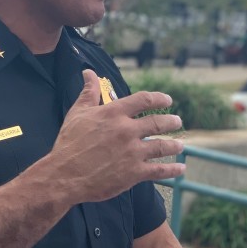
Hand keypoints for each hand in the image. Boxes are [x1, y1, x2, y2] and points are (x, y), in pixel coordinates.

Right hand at [46, 69, 185, 204]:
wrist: (65, 175)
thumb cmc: (69, 142)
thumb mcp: (78, 112)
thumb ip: (88, 92)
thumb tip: (88, 72)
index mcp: (114, 113)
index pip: (143, 100)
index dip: (158, 98)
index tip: (167, 100)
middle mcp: (127, 130)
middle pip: (157, 123)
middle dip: (170, 121)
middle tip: (178, 121)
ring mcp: (133, 152)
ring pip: (162, 146)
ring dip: (174, 145)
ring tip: (181, 144)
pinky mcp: (134, 173)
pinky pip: (159, 170)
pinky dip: (172, 169)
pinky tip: (181, 167)